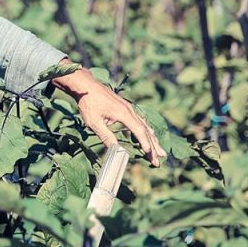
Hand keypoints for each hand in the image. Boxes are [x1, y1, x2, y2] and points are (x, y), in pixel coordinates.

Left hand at [51, 60, 166, 166]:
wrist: (87, 85)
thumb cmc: (88, 103)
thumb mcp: (94, 122)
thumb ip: (106, 136)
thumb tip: (116, 150)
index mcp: (123, 113)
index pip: (138, 131)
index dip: (145, 143)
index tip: (150, 155)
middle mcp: (130, 110)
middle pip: (145, 130)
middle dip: (153, 146)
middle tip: (158, 160)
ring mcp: (129, 108)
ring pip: (145, 126)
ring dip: (153, 140)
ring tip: (160, 152)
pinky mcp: (126, 108)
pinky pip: (140, 121)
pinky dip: (146, 131)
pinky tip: (150, 136)